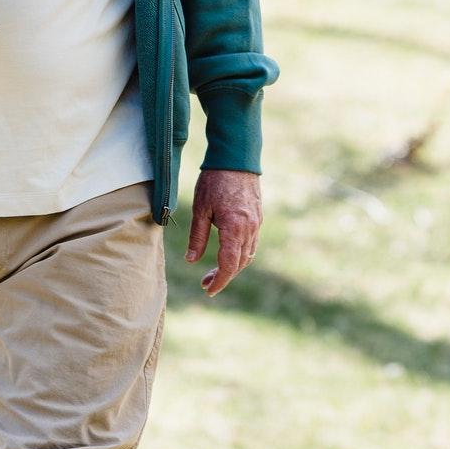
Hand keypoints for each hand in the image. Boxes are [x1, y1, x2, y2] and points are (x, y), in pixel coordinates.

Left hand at [186, 169, 261, 296]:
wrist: (236, 158)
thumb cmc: (214, 181)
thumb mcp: (200, 209)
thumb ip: (198, 237)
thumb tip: (192, 260)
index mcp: (234, 228)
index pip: (230, 265)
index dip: (220, 281)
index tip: (208, 290)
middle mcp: (250, 228)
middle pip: (240, 263)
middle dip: (224, 276)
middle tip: (205, 283)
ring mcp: (256, 223)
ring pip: (248, 254)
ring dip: (233, 266)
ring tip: (214, 271)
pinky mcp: (257, 216)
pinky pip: (251, 242)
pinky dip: (240, 254)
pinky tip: (226, 252)